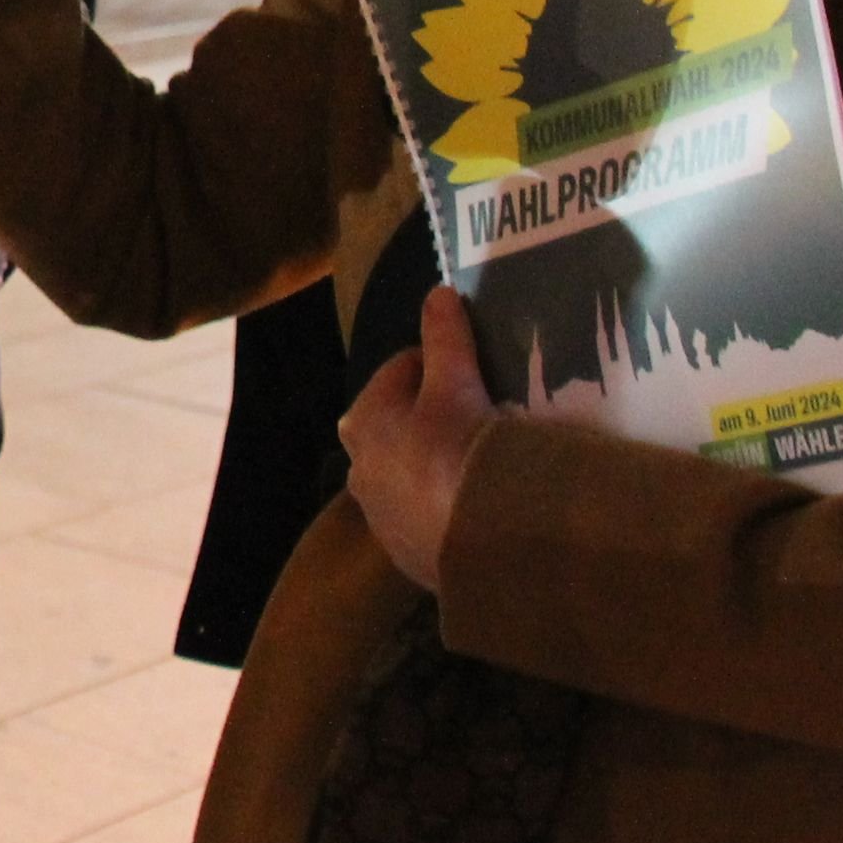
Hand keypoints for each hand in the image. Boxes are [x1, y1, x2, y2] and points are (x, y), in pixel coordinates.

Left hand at [340, 285, 499, 592]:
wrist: (480, 543)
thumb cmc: (459, 450)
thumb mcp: (456, 384)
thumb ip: (445, 338)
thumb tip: (437, 292)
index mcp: (363, 419)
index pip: (402, 370)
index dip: (442, 364)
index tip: (476, 373)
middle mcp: (358, 466)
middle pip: (403, 422)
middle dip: (436, 414)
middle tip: (483, 415)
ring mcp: (380, 513)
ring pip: (412, 469)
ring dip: (438, 461)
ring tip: (483, 462)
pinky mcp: (406, 550)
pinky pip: (427, 512)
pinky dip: (446, 503)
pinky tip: (477, 503)